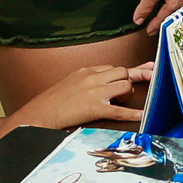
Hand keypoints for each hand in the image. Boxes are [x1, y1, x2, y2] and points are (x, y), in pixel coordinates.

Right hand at [17, 64, 152, 131]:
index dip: (128, 71)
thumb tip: (101, 84)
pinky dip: (132, 113)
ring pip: (125, 85)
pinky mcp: (94, 108)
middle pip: (123, 72)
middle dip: (129, 80)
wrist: (37, 115)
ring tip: (120, 102)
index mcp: (85, 71)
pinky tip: (142, 115)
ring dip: (127, 94)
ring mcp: (94, 92)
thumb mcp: (69, 83)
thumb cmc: (50, 102)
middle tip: (126, 93)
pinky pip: (119, 110)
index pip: (112, 67)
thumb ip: (86, 80)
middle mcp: (92, 77)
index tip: (145, 69)